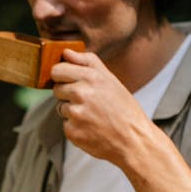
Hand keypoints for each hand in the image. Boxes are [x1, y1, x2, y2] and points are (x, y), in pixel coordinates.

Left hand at [52, 48, 147, 165]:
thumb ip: (87, 62)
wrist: (133, 139)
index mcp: (90, 77)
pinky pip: (65, 125)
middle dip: (67, 94)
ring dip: (72, 111)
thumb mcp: (110, 79)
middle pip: (57, 89)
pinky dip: (75, 127)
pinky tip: (91, 128)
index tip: (69, 81)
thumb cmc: (123, 108)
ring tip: (93, 116)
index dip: (61, 76)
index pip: (57, 70)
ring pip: (61, 108)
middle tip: (87, 101)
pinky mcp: (72, 132)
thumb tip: (65, 52)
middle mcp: (81, 94)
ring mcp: (75, 114)